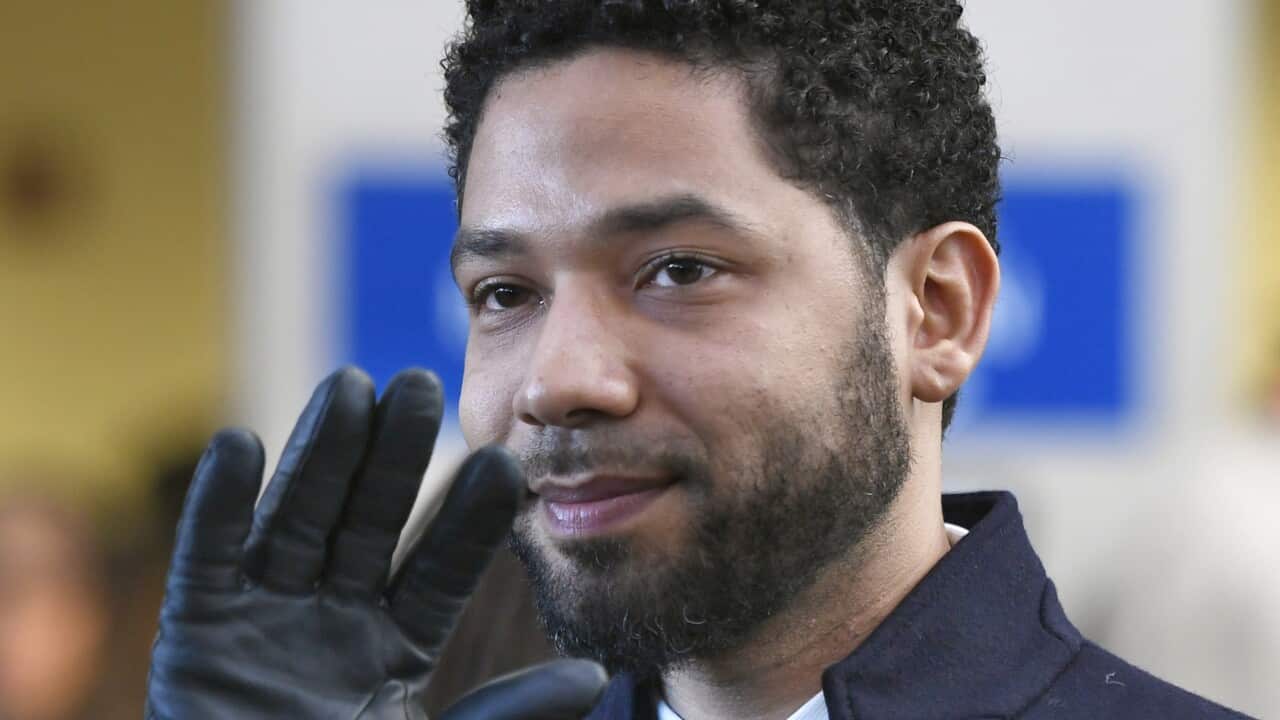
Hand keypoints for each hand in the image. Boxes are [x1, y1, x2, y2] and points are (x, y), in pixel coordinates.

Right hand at [145, 367, 605, 718]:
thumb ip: (508, 714)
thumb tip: (594, 677)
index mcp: (398, 643)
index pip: (442, 570)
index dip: (469, 520)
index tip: (505, 463)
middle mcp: (336, 615)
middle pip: (370, 523)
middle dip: (395, 457)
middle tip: (422, 384)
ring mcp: (266, 617)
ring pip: (298, 520)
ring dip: (319, 454)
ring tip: (347, 385)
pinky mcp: (195, 635)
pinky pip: (207, 560)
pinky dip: (216, 507)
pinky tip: (238, 446)